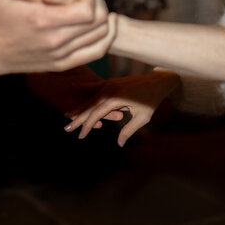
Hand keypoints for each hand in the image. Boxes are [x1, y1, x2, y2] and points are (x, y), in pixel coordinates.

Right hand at [0, 0, 113, 90]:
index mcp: (42, 20)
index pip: (87, 9)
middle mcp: (54, 40)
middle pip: (98, 21)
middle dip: (96, 1)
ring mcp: (60, 55)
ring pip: (100, 36)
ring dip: (102, 17)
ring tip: (92, 5)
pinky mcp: (62, 64)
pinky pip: (96, 52)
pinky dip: (105, 37)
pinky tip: (103, 24)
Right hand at [65, 70, 181, 145]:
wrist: (157, 82)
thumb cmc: (152, 100)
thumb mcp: (143, 118)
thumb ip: (129, 130)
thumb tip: (119, 143)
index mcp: (117, 99)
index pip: (96, 114)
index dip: (87, 126)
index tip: (80, 136)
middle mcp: (110, 90)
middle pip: (90, 106)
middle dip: (78, 118)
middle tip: (66, 128)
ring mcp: (110, 84)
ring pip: (91, 97)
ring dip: (79, 106)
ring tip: (67, 114)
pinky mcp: (111, 81)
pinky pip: (95, 85)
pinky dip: (84, 86)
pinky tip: (73, 85)